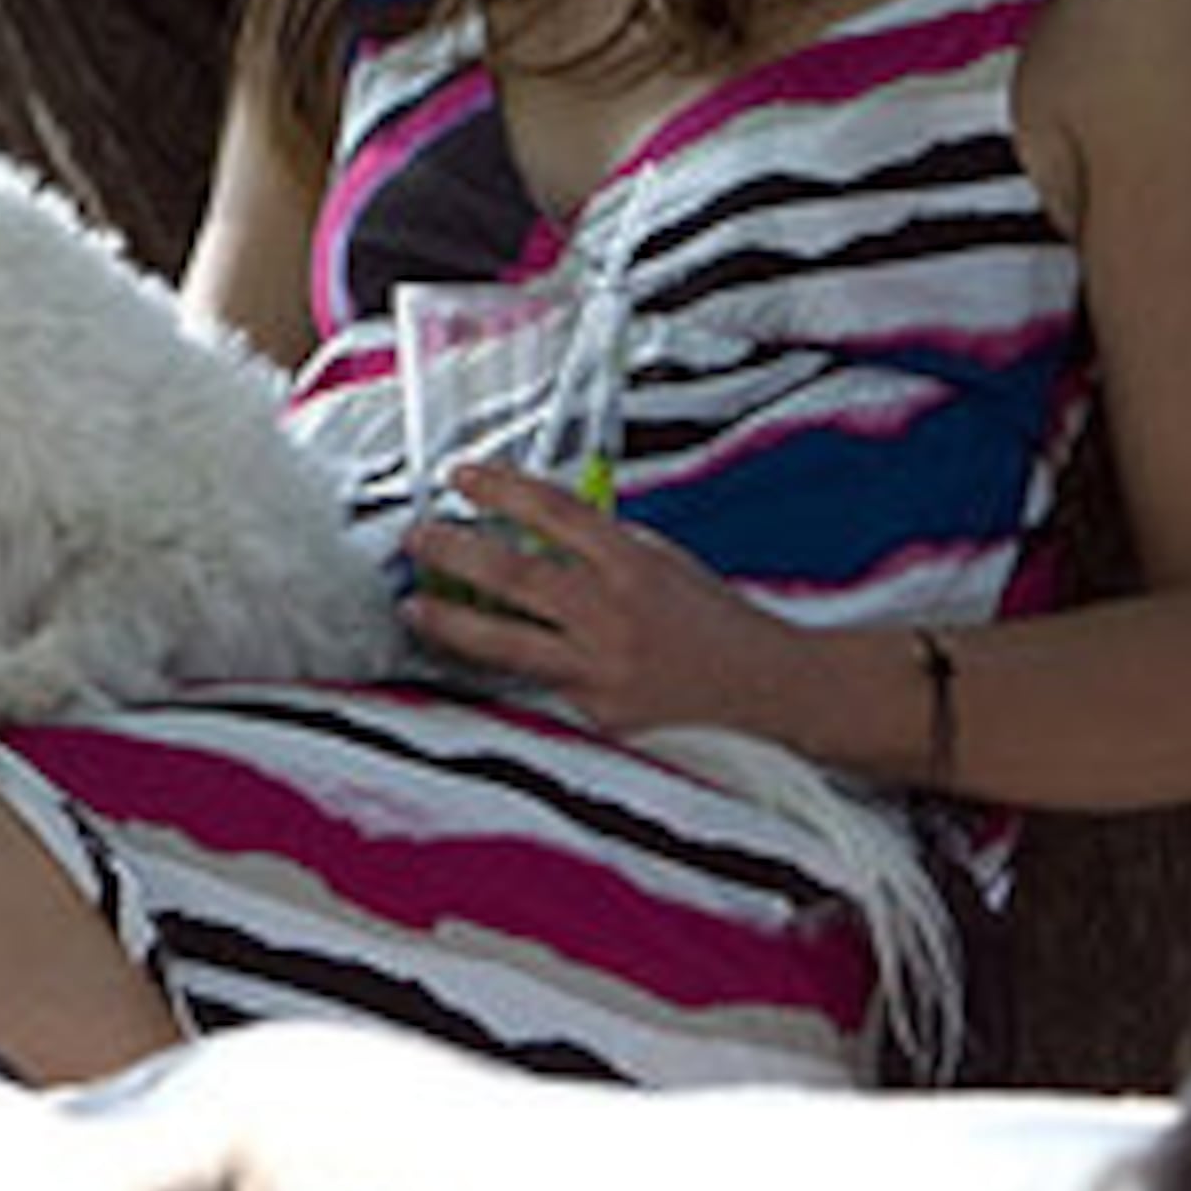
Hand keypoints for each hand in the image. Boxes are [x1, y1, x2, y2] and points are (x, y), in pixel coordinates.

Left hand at [401, 463, 804, 737]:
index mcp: (635, 566)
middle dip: (455, 555)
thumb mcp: (666, 563)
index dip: (502, 490)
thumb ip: (604, 547)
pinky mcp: (600, 715)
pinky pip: (539, 685)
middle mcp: (615, 616)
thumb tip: (534, 528)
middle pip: (516, 578)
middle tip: (417, 539)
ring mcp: (604, 671)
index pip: (556, 513)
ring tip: (415, 608)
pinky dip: (505, 668)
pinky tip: (471, 659)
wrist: (776, 692)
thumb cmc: (718, 623)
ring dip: (452, 625)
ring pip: (508, 645)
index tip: (460, 475)